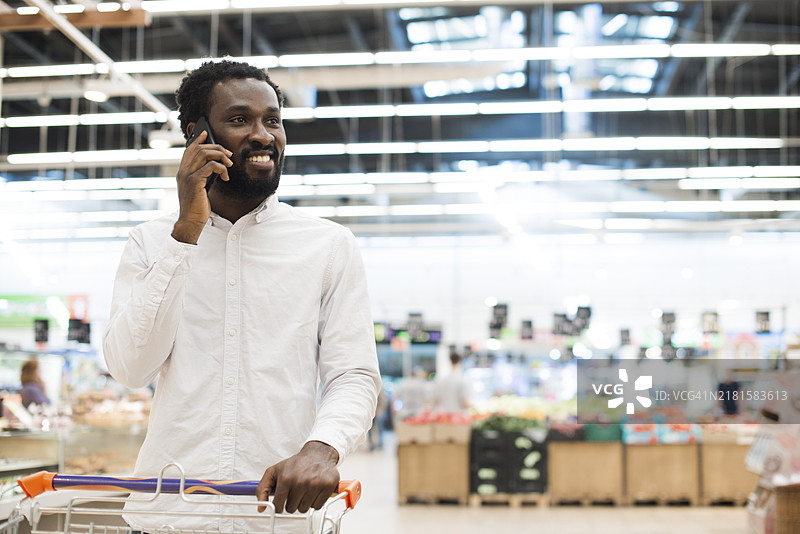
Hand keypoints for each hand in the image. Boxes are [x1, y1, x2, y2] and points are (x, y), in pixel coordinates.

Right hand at [172, 129, 232, 243]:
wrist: (191, 220)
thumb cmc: (197, 206)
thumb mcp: (199, 188)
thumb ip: (203, 176)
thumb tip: (215, 166)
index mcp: (182, 172)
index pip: (189, 150)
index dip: (198, 140)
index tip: (206, 134)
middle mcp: (182, 171)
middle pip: (199, 149)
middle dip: (216, 148)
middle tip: (229, 155)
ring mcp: (187, 176)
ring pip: (204, 154)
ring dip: (220, 156)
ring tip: (229, 164)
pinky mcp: (195, 182)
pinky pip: (210, 166)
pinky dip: (220, 168)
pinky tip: (226, 175)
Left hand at [256, 441, 339, 513]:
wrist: (318, 453)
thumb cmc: (296, 463)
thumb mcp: (274, 471)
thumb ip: (262, 489)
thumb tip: (260, 508)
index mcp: (286, 478)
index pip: (278, 506)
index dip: (278, 505)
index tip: (281, 501)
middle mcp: (301, 482)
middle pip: (291, 509)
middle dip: (292, 502)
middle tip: (295, 491)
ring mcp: (315, 485)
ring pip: (304, 509)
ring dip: (303, 502)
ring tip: (305, 489)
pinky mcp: (327, 487)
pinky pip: (317, 506)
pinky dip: (315, 501)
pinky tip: (314, 490)